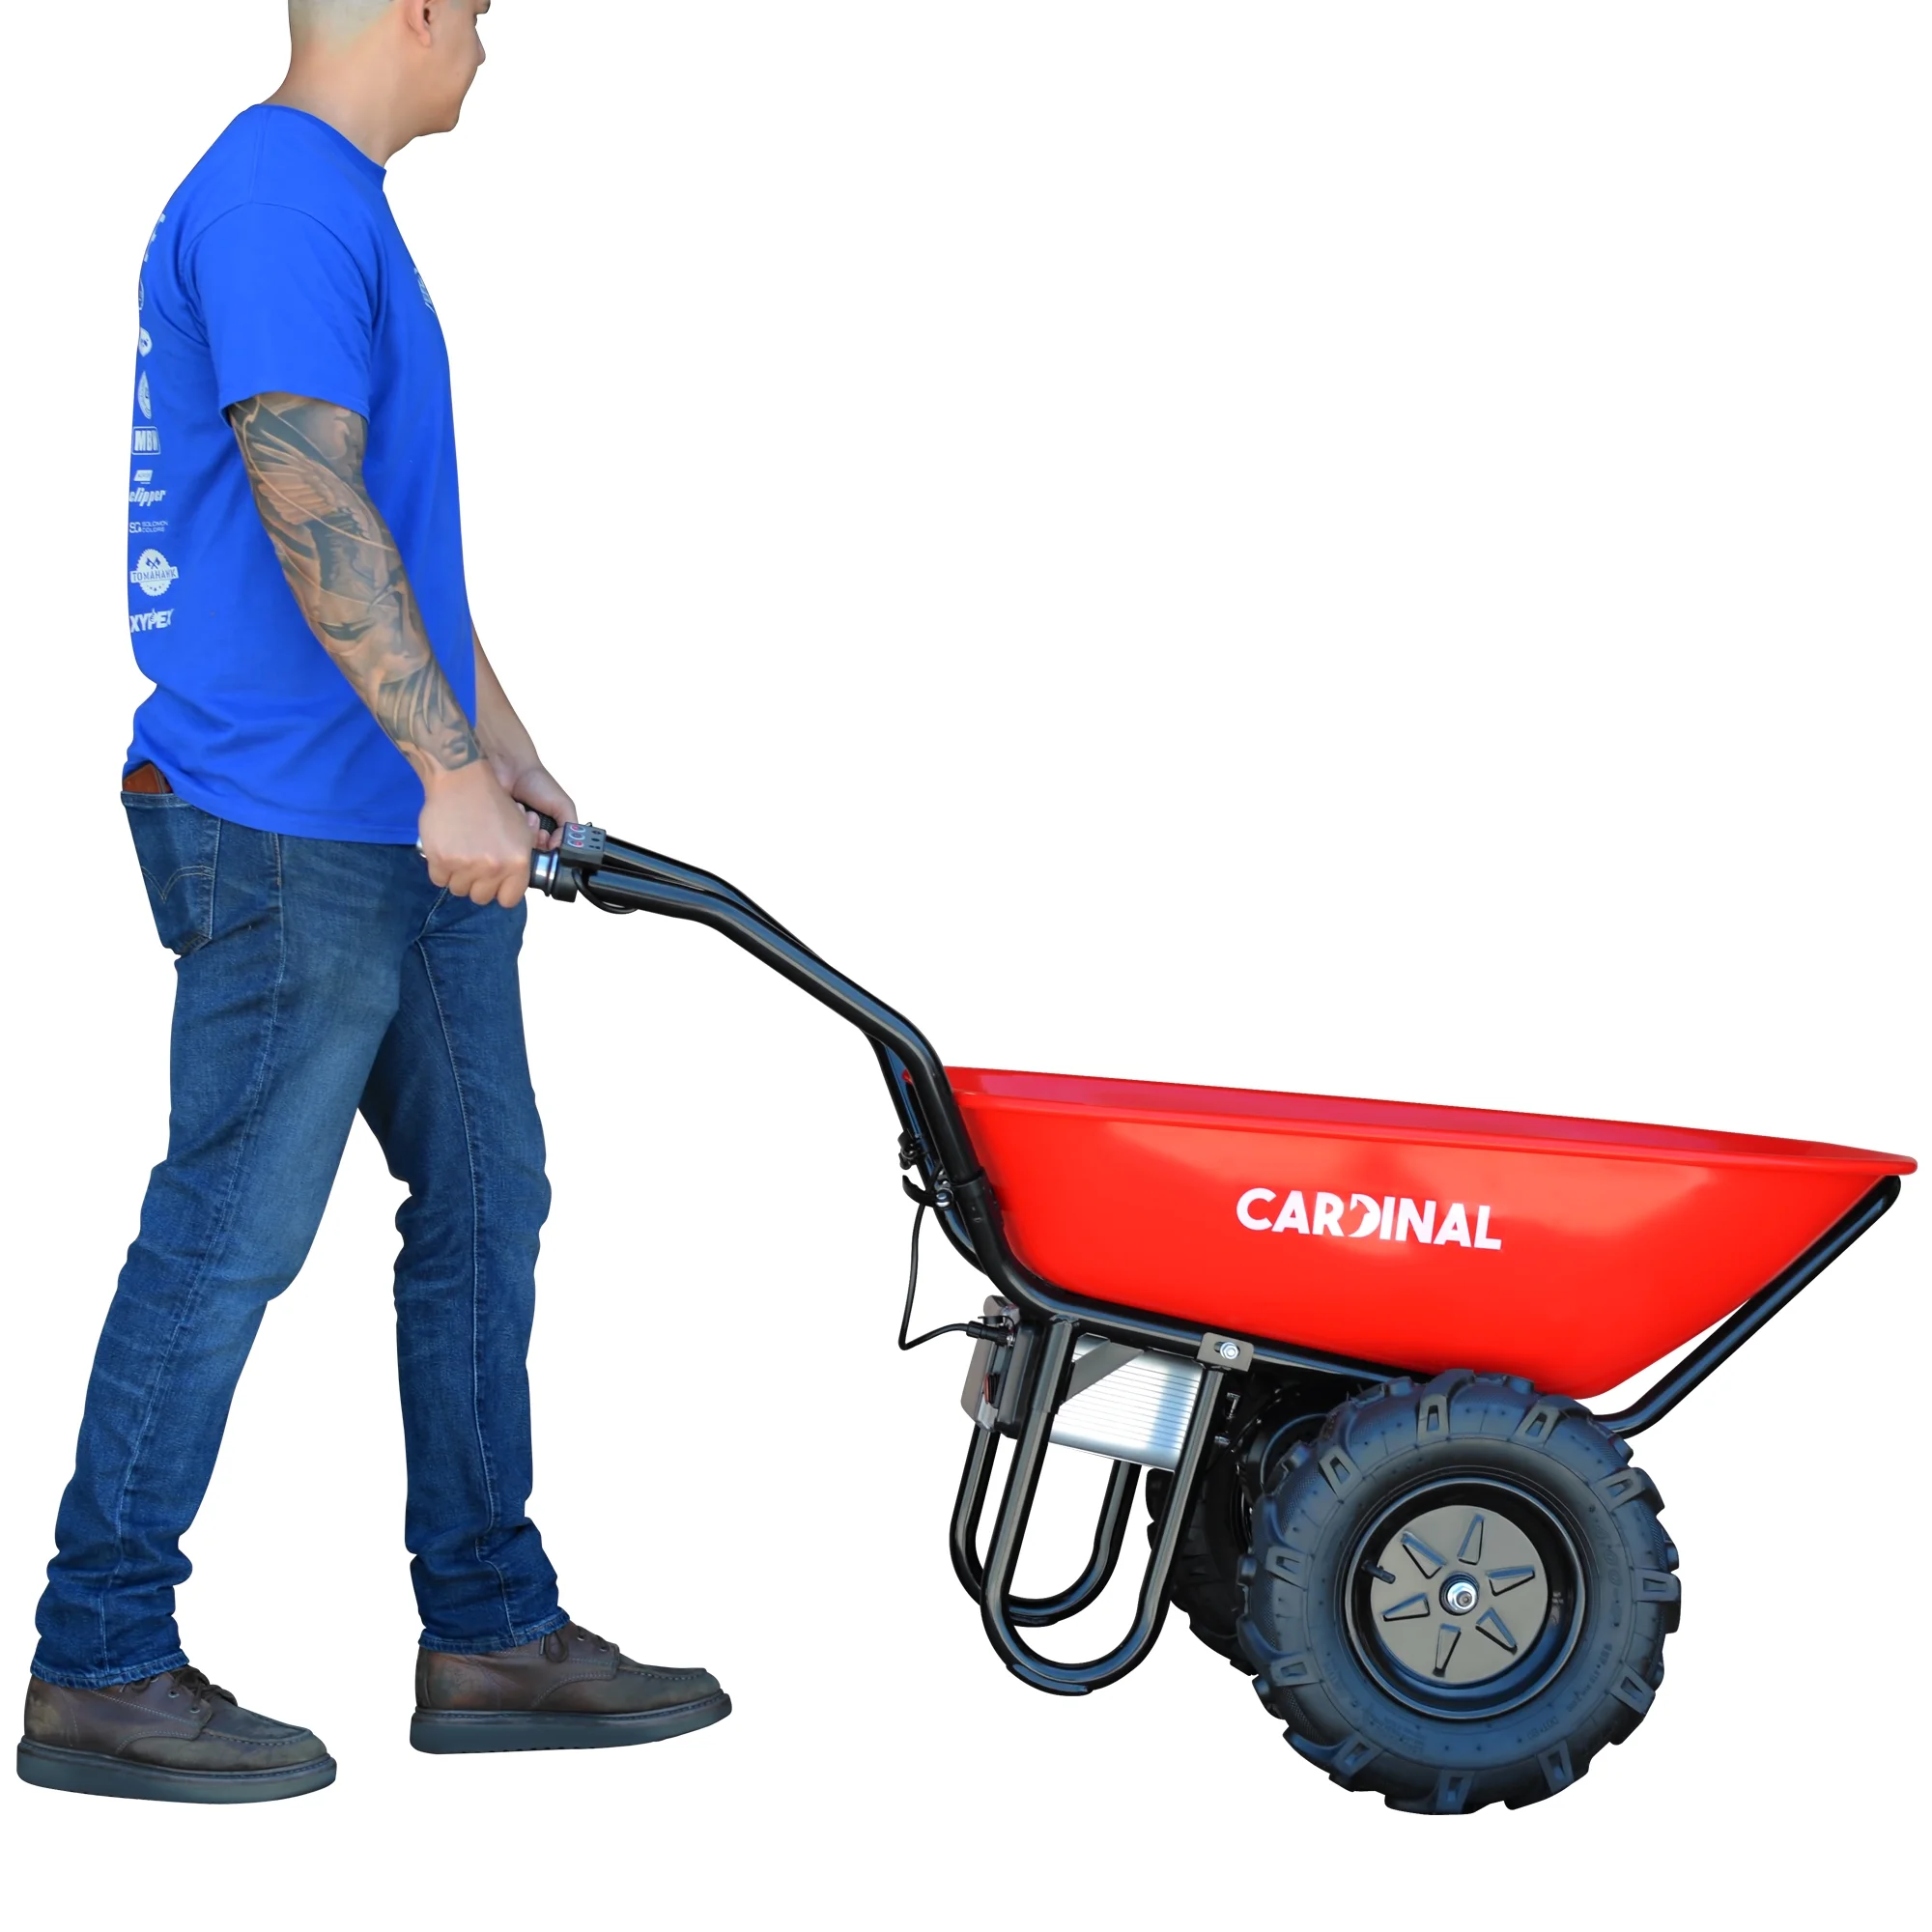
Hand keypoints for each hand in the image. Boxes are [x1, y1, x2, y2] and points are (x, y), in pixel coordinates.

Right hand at [418, 762, 534, 906]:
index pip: (509, 899)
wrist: (463, 780)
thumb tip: (514, 884)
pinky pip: (438, 879)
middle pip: (481, 897)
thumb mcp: (521, 831)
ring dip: (457, 876)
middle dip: (477, 884)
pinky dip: (440, 868)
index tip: (494, 882)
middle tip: (474, 864)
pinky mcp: (440, 859)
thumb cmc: (492, 803)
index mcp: (518, 861)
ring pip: (458, 889)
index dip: (500, 891)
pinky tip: (446, 850)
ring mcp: (465, 864)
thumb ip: (520, 860)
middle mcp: (493, 866)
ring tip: (460, 853)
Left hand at [493, 760, 576, 852]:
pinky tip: (513, 809)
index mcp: (549, 830)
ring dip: (524, 827)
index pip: (551, 852)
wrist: (511, 768)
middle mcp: (531, 833)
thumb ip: (568, 828)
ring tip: (525, 810)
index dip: (550, 849)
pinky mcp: (496, 829)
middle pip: (534, 852)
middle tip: (536, 820)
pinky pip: (501, 838)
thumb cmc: (537, 782)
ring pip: (518, 846)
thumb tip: (560, 849)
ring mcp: (513, 832)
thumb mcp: (564, 805)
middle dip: (536, 837)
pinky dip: (508, 823)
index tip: (549, 839)